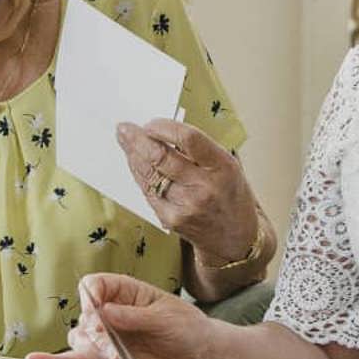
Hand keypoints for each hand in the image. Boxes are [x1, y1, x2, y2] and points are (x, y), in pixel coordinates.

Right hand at [23, 273, 213, 358]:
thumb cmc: (186, 329)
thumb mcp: (165, 316)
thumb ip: (132, 316)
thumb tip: (104, 312)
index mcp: (124, 291)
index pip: (93, 285)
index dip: (91, 298)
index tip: (99, 313)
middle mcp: (109, 312)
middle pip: (84, 314)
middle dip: (95, 330)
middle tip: (111, 341)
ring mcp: (105, 338)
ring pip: (79, 338)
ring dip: (93, 349)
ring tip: (115, 357)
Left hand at [116, 119, 258, 263]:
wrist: (234, 237)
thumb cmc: (228, 193)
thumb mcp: (226, 165)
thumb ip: (197, 149)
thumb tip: (160, 132)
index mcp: (222, 167)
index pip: (189, 139)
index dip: (164, 127)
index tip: (150, 122)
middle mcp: (204, 187)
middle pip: (162, 157)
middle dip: (138, 140)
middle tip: (124, 128)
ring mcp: (186, 206)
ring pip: (150, 174)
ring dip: (133, 155)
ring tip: (125, 141)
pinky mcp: (171, 219)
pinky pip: (148, 191)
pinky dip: (139, 174)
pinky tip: (135, 163)